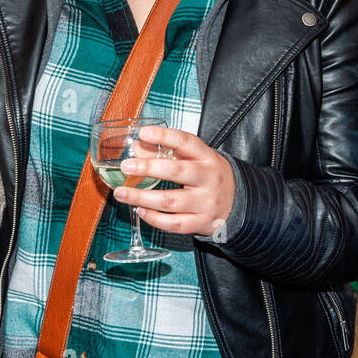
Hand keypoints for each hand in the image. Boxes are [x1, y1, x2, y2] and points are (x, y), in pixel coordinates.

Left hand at [114, 125, 234, 237]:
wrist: (236, 202)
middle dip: (148, 168)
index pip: (186, 142)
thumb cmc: (208, 176)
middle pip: (177, 171)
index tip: (143, 133)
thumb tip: (137, 147)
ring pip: (171, 201)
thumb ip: (168, 151)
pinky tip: (140, 210)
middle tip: (126, 167)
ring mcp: (206, 202)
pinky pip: (175, 223)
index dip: (164, 136)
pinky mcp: (201, 223)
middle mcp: (208, 179)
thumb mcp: (195, 159)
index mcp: (207, 157)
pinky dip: (154, 218)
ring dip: (142, 197)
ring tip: (122, 193)